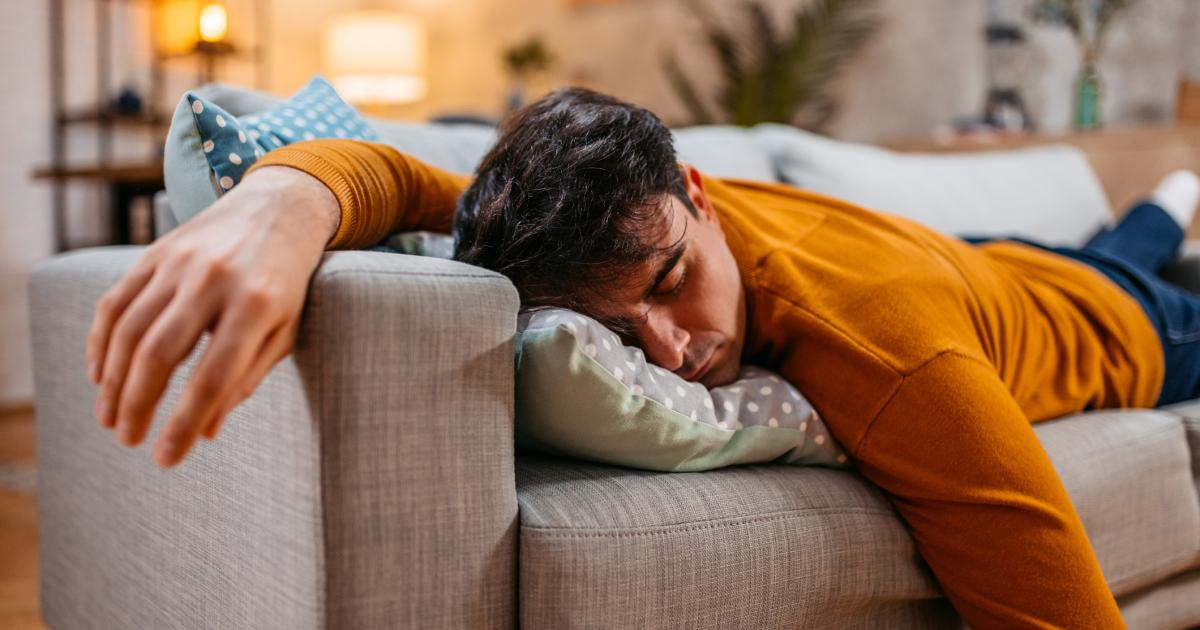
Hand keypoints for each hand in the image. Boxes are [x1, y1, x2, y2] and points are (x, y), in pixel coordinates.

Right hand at [86, 166, 339, 467]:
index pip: (213, 377)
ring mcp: (180, 262)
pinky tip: (100, 375)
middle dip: (137, 405)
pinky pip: (115, 301)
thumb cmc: (286, 283)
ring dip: (112, 381)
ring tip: (109, 419)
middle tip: (128, 441)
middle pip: (160, 353)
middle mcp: (214, 280)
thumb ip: (246, 378)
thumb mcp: (285, 331)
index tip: (166, 459)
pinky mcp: (155, 252)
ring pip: (129, 329)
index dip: (184, 423)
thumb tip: (204, 430)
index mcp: (257, 305)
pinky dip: (100, 342)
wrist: (278, 210)